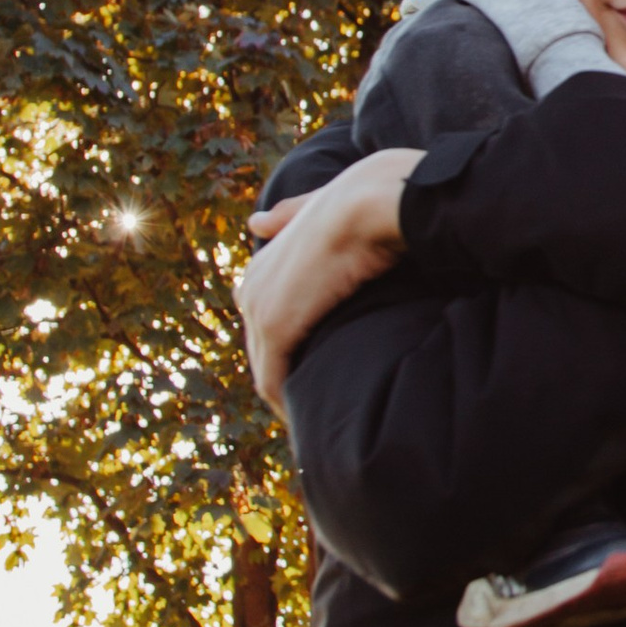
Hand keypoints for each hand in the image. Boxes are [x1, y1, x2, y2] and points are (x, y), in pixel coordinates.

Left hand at [239, 147, 421, 415]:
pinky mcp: (276, 323)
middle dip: (289, 379)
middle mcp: (250, 286)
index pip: (266, 324)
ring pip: (266, 371)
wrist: (376, 200)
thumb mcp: (318, 209)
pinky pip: (274, 380)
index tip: (320, 373)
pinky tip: (313, 423)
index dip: (292, 351)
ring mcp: (258, 306)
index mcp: (261, 265)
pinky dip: (290, 406)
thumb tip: (255, 222)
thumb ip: (288, 217)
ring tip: (317, 427)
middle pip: (262, 351)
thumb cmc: (364, 200)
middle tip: (319, 412)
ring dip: (289, 399)